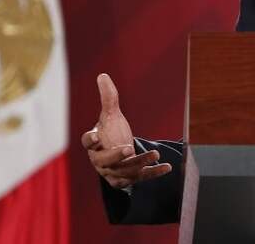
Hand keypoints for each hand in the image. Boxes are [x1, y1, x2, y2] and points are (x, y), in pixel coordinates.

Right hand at [81, 73, 172, 188]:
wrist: (117, 153)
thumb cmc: (110, 131)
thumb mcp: (111, 114)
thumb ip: (108, 97)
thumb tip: (103, 75)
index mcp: (94, 143)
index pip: (87, 142)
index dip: (90, 140)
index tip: (95, 137)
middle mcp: (100, 160)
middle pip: (104, 161)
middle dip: (116, 157)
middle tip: (128, 149)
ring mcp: (113, 172)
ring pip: (124, 171)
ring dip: (139, 163)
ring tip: (155, 154)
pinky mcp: (127, 179)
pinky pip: (140, 178)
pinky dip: (154, 173)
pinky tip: (167, 167)